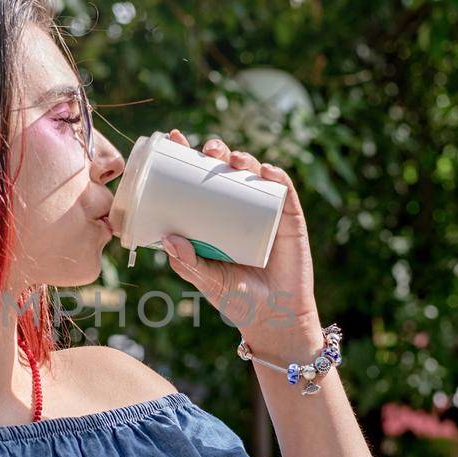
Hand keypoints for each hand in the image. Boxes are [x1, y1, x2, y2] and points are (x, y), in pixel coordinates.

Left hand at [159, 129, 321, 357]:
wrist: (274, 318)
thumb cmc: (236, 298)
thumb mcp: (207, 280)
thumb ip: (188, 263)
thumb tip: (167, 239)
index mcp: (213, 216)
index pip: (197, 179)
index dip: (186, 156)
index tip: (173, 138)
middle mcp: (238, 208)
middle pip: (226, 169)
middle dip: (216, 151)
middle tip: (206, 150)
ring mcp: (265, 211)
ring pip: (254, 174)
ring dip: (244, 158)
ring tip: (233, 158)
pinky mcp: (290, 220)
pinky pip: (285, 193)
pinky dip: (277, 178)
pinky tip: (267, 172)